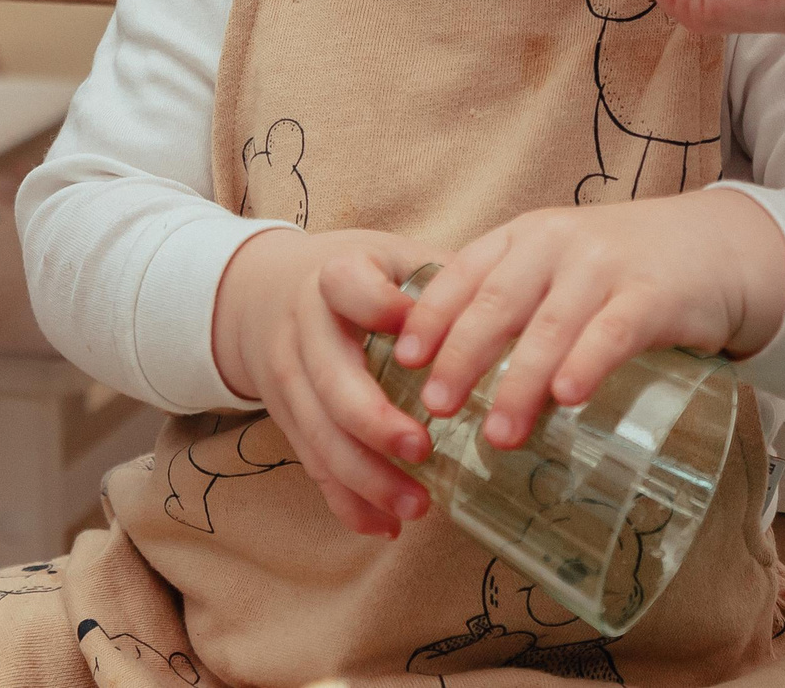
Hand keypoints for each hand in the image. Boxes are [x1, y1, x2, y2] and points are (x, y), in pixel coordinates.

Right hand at [211, 226, 446, 537]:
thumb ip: (445, 281)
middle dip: (375, 422)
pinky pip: (313, 466)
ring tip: (418, 507)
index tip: (415, 336)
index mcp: (335, 276)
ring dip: (367, 478)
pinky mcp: (285, 419)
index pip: (347, 286)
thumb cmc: (357, 275)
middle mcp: (304, 328)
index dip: (378, 307)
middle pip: (331, 380)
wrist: (264, 292)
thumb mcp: (393, 256)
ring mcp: (288, 377)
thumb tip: (520, 321)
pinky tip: (385, 527)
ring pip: (319, 436)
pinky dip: (347, 503)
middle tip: (423, 450)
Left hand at [388, 193, 784, 449]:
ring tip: (499, 434)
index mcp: (523, 238)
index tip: (402, 361)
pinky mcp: (654, 294)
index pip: (462, 273)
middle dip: (461, 357)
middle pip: (497, 302)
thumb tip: (453, 380)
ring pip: (550, 325)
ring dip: (520, 382)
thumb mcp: (558, 267)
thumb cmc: (621, 268)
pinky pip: (613, 330)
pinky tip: (567, 398)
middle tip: (437, 408)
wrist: (715, 245)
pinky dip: (587, 362)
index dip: (429, 317)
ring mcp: (605, 266)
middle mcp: (556, 244)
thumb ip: (515, 305)